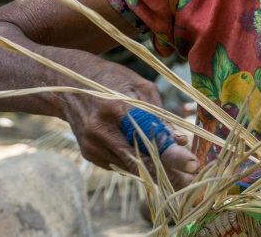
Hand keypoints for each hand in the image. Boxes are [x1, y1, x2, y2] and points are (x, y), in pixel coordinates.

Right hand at [58, 59, 198, 190]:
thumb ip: (159, 114)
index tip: (193, 165)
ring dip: (154, 170)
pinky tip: (143, 153)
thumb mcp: (140, 87)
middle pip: (140, 161)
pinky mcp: (90, 155)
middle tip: (191, 182)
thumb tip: (180, 140)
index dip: (172, 154)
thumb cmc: (110, 79)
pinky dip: (136, 162)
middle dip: (168, 174)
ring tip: (176, 171)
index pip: (149, 136)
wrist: (67, 85)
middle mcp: (100, 130)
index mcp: (115, 106)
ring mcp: (92, 146)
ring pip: (132, 167)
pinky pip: (121, 164)